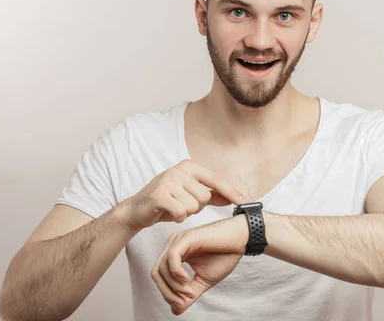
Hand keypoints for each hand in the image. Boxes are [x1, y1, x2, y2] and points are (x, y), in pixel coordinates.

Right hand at [122, 159, 246, 229]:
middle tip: (181, 204)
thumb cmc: (167, 202)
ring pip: (194, 207)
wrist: (137, 210)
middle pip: (205, 197)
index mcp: (189, 166)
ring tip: (173, 208)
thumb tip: (234, 198)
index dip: (231, 192)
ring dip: (185, 213)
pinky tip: (168, 213)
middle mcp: (180, 170)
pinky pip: (181, 212)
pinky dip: (177, 217)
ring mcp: (168, 180)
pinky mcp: (159, 194)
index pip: (216, 180)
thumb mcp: (190, 195)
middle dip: (196, 207)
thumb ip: (212, 195)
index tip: (246, 202)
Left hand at [152, 215, 248, 315]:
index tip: (184, 302)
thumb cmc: (223, 255)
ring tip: (190, 291)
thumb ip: (189, 294)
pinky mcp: (186, 238)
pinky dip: (176, 272)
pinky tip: (186, 278)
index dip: (167, 293)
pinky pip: (171, 257)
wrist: (240, 240)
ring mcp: (178, 241)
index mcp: (175, 254)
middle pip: (156, 273)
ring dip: (175, 286)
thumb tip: (175, 311)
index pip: (159, 277)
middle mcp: (173, 246)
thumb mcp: (203, 280)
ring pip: (162, 268)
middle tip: (184, 300)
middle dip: (167, 292)